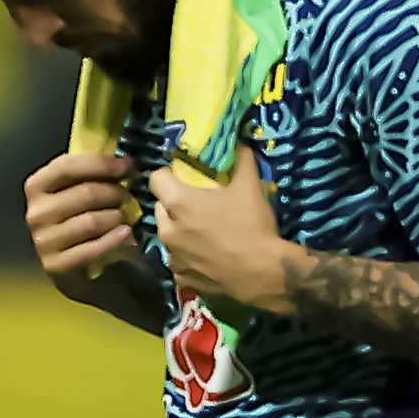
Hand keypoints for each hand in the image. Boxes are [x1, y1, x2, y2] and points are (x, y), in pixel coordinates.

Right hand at [21, 147, 143, 288]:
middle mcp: (35, 212)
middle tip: (127, 196)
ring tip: (123, 216)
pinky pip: (92, 248)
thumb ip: (91, 174)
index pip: (66, 166)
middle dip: (114, 192)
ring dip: (115, 216)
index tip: (126, 165)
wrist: (70, 262)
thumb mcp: (77, 190)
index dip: (100, 163)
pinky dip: (113, 239)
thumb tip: (125, 162)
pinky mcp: (54, 264)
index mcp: (36, 187)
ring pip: (91, 221)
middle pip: (85, 193)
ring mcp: (43, 239)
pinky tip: (125, 233)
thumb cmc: (78, 217)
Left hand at [150, 146, 295, 318]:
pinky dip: (188, 254)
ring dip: (180, 228)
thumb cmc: (251, 226)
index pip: (156, 178)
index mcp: (178, 202)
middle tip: (200, 204)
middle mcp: (166, 228)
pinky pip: (177, 258)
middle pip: (161, 206)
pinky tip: (207, 254)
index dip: (170, 175)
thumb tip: (239, 140)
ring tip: (205, 230)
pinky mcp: (179, 276)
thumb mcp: (250, 187)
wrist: (261, 273)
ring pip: (168, 233)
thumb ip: (241, 160)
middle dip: (176, 202)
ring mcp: (171, 255)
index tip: (185, 177)